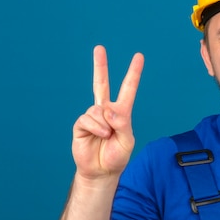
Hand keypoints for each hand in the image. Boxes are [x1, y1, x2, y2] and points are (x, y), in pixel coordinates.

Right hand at [72, 45, 143, 179]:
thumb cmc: (117, 156)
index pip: (128, 89)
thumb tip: (107, 108)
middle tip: (99, 48)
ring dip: (104, 125)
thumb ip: (122, 123)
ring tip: (106, 137)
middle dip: (100, 66)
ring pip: (98, 110)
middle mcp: (106, 111)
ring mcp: (93, 116)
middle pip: (101, 84)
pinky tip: (99, 136)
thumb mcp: (127, 140)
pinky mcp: (81, 124)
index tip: (139, 57)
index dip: (133, 73)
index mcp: (121, 112)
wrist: (101, 171)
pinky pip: (88, 118)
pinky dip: (96, 128)